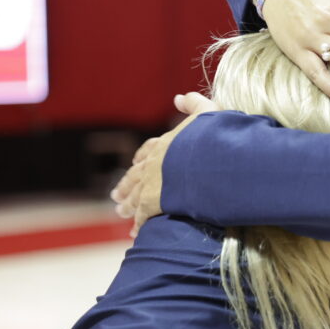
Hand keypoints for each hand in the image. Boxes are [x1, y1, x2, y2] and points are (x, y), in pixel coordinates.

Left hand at [110, 93, 217, 235]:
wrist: (209, 157)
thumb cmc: (212, 135)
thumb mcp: (208, 112)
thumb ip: (194, 103)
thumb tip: (178, 96)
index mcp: (166, 142)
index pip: (149, 150)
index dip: (142, 157)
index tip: (135, 163)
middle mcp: (154, 163)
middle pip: (134, 175)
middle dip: (126, 184)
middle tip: (117, 194)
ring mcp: (151, 183)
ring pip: (134, 196)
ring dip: (128, 204)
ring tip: (121, 212)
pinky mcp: (154, 203)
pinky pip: (142, 216)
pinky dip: (138, 223)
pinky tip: (136, 232)